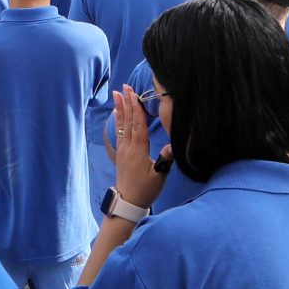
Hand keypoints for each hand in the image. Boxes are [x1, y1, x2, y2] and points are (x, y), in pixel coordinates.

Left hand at [110, 85, 165, 209]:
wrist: (128, 202)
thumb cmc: (146, 190)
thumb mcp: (159, 177)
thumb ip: (165, 161)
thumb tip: (171, 146)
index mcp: (138, 152)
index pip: (138, 126)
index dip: (136, 109)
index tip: (134, 95)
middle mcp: (128, 148)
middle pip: (128, 122)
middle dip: (126, 103)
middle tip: (124, 87)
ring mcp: (123, 150)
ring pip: (122, 125)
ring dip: (120, 109)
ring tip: (117, 94)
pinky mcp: (121, 154)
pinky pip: (119, 133)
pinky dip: (118, 121)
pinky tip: (117, 113)